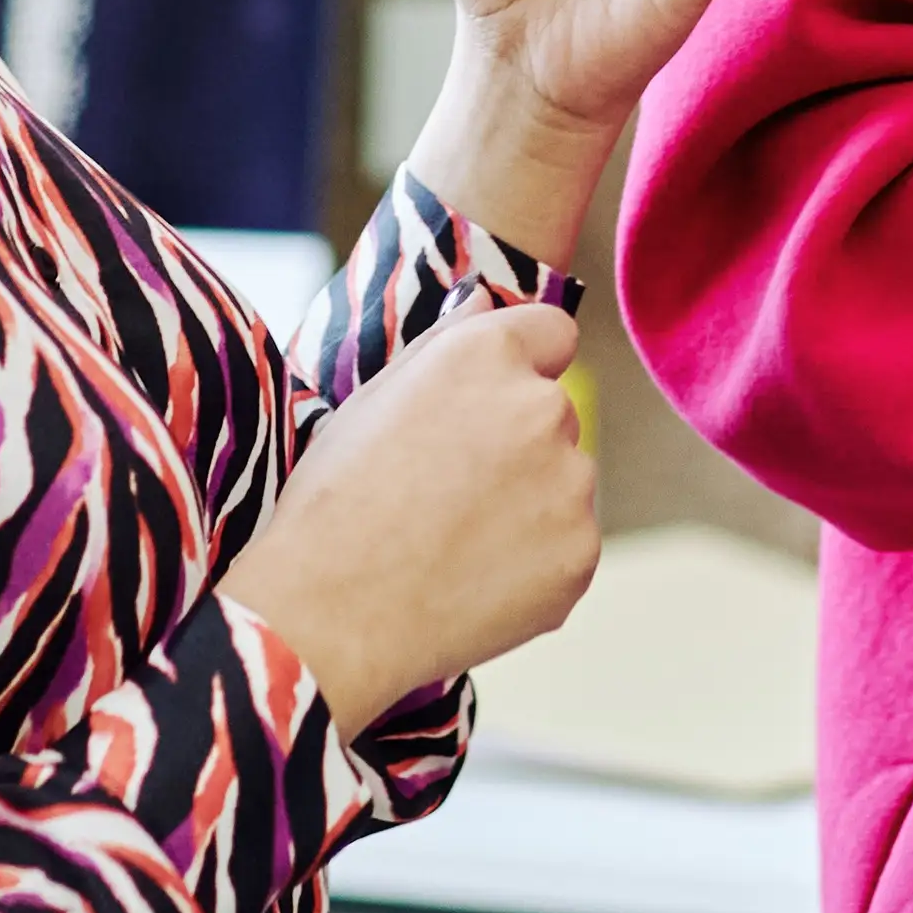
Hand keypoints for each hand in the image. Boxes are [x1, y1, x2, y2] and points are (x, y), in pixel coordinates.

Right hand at [216, 301, 600, 735]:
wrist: (331, 615)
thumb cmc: (336, 501)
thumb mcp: (373, 398)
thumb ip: (444, 340)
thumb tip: (486, 298)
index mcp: (489, 354)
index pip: (553, 334)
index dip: (520, 369)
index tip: (485, 409)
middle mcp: (542, 406)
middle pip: (553, 415)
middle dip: (517, 444)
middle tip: (447, 494)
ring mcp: (570, 484)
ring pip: (564, 483)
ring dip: (531, 503)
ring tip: (453, 544)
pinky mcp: (581, 554)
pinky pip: (569, 546)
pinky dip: (537, 563)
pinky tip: (474, 582)